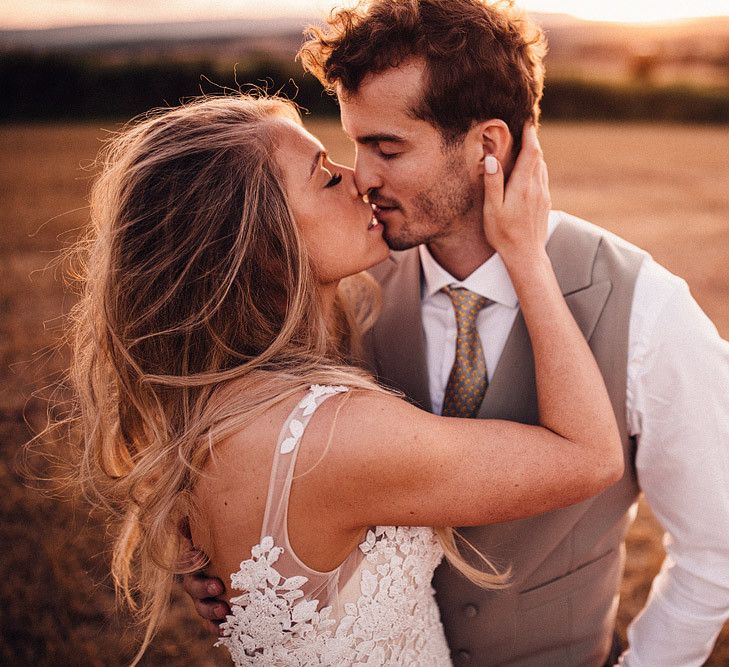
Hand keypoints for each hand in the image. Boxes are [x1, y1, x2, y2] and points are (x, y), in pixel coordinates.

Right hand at [178, 517, 228, 635]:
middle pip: (192, 588)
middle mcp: (200, 582)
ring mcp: (208, 600)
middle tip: (218, 587)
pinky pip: (214, 624)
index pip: (187, 562)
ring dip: (210, 611)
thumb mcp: (218, 537)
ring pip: (202, 607)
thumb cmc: (231, 547)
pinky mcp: (220, 615)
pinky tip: (224, 629)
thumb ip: (201, 528)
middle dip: (203, 589)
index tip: (198, 557)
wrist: (252, 568)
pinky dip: (217, 627)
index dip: (190, 561)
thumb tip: (182, 518)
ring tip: (224, 611)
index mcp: (198, 562)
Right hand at [482, 122, 550, 265]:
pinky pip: (543, 178)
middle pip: (538, 156)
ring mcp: (543, 195)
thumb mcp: (492, 209)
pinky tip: (530, 170)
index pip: (531, 152)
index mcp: (523, 186)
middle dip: (532, 140)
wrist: (526, 255)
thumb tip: (491, 159)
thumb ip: (493, 183)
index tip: (526, 121)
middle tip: (525, 128)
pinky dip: (537, 167)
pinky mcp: (544, 203)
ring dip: (535, 153)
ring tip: (527, 145)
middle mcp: (537, 187)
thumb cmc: (504, 234)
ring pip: (542, 167)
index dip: (530, 134)